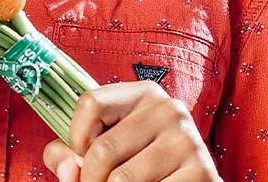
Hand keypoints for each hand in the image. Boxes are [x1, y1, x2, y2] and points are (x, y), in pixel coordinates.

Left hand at [43, 81, 221, 181]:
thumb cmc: (140, 167)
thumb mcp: (108, 147)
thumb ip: (72, 152)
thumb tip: (66, 170)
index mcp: (144, 93)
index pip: (91, 102)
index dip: (75, 138)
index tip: (81, 157)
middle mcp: (170, 109)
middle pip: (102, 149)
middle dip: (89, 179)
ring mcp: (188, 141)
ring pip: (121, 179)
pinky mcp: (201, 173)